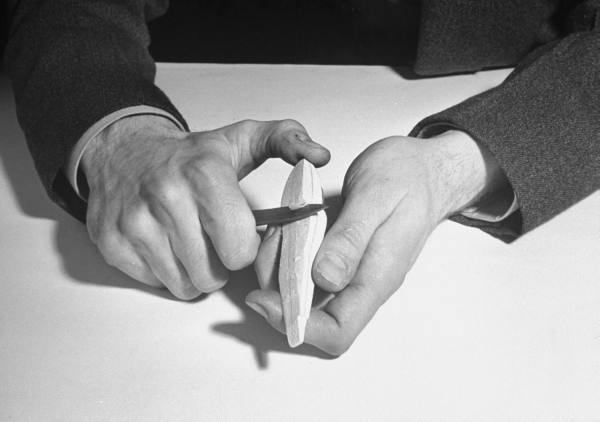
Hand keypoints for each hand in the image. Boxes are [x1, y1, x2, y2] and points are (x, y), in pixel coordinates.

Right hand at [82, 116, 329, 299]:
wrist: (126, 150)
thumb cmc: (191, 154)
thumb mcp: (243, 139)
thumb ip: (287, 141)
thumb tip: (320, 156)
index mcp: (204, 176)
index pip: (239, 249)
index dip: (245, 246)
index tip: (239, 233)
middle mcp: (165, 199)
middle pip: (212, 274)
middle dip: (220, 263)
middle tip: (214, 239)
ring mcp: (133, 223)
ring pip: (183, 284)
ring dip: (194, 271)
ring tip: (192, 240)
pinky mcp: (111, 243)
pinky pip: (154, 282)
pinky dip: (165, 270)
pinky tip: (166, 242)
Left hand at [248, 130, 505, 354]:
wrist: (426, 168)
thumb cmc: (408, 177)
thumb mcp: (375, 197)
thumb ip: (350, 238)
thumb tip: (324, 279)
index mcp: (376, 277)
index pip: (337, 331)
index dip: (298, 325)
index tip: (263, 297)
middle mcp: (362, 283)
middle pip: (314, 318)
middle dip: (278, 294)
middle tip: (268, 250)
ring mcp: (351, 272)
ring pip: (305, 294)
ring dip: (279, 270)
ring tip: (277, 231)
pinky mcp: (341, 257)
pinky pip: (307, 270)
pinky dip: (287, 255)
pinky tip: (285, 228)